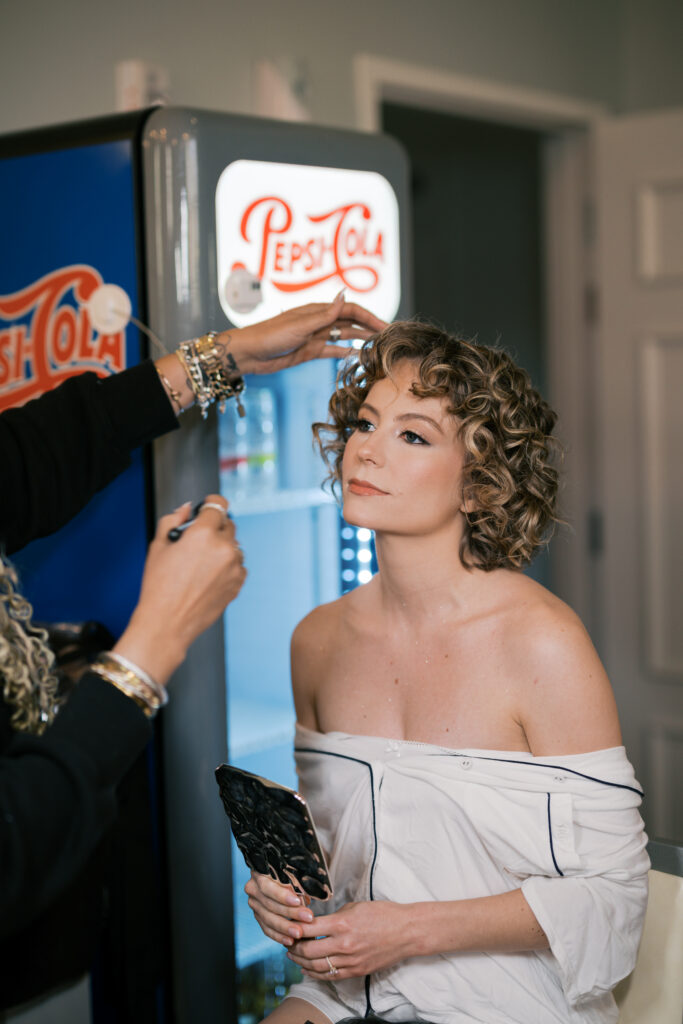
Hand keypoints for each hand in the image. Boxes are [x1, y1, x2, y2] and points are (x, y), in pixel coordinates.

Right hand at [113, 496, 246, 683]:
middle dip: (215, 528)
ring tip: (200, 565)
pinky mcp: (238, 583)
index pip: (218, 505)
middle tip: (197, 542)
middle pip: (228, 524)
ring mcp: (234, 567)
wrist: (167, 623)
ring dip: (222, 549)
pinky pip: (238, 566)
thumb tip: (186, 509)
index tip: (207, 508)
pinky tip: (208, 577)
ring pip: (234, 547)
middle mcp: (224, 548)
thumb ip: (173, 520)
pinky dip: (227, 567)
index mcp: (203, 534)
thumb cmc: (158, 587)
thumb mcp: (158, 546)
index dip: (210, 504)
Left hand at [220, 292, 386, 375]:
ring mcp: (315, 336)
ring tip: (379, 344)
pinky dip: (345, 350)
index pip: (350, 310)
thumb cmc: (270, 335)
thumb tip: (344, 295)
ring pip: (344, 335)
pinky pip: (332, 349)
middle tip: (388, 335)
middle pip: (350, 322)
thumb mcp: (300, 325)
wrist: (251, 353)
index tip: (385, 325)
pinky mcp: (310, 350)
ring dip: (361, 338)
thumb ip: (325, 314)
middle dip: (369, 326)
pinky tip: (357, 353)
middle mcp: (319, 321)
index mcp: (317, 310)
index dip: (368, 316)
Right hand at [244, 871, 313, 946]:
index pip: (269, 887)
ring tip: (300, 933)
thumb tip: (306, 895)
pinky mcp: (258, 916)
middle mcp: (253, 888)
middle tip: (308, 918)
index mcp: (260, 872)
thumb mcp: (295, 871)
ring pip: (268, 919)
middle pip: (270, 904)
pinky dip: (279, 936)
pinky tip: (290, 941)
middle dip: (290, 913)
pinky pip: (267, 929)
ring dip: (285, 927)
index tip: (299, 902)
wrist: (284, 876)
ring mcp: (254, 903)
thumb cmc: (293, 870)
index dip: (282, 895)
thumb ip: (297, 881)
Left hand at [287, 900, 411, 978]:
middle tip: (287, 941)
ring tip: (293, 955)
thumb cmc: (382, 914)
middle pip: (307, 950)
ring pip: (316, 966)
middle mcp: (344, 944)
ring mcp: (350, 961)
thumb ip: (333, 916)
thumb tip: (315, 922)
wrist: (406, 931)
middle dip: (293, 947)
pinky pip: (330, 976)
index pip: (308, 929)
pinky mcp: (356, 971)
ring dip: (301, 962)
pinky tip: (307, 969)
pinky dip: (315, 973)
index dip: (294, 928)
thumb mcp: (355, 907)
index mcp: (342, 924)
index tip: (288, 925)